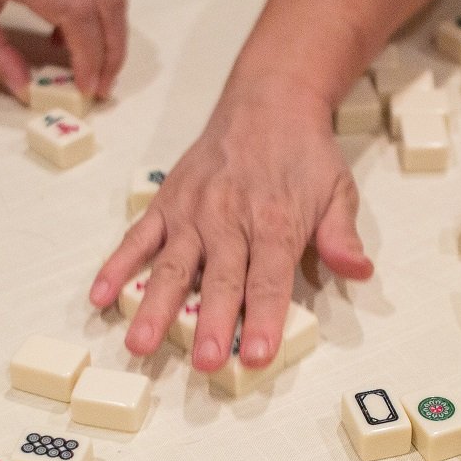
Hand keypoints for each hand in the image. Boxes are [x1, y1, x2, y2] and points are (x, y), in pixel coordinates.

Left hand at [0, 0, 127, 101]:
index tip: (84, 87)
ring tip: (90, 64)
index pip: (78, 14)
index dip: (90, 57)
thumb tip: (22, 85)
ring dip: (108, 30)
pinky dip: (93, 10)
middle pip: (108, 0)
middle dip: (112, 49)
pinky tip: (66, 33)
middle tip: (100, 84)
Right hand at [90, 79, 372, 370]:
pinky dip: (117, 266)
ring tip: (140, 344)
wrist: (269, 98)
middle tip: (205, 362)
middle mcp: (228, 218)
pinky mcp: (165, 202)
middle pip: (219, 279)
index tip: (258, 355)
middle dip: (212, 323)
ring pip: (172, 266)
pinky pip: (137, 237)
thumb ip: (341, 235)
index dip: (264, 318)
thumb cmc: (303, 154)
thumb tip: (359, 271)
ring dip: (155, 306)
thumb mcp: (337, 189)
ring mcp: (192, 211)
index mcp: (273, 221)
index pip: (269, 279)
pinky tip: (101, 297)